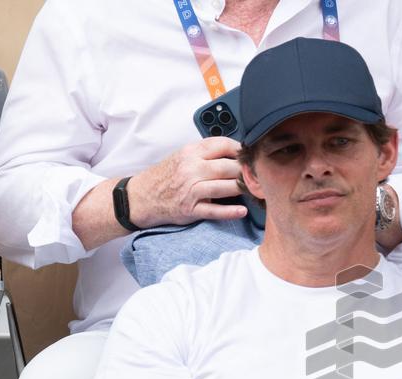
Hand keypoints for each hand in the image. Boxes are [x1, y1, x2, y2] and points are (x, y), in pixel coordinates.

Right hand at [129, 137, 247, 227]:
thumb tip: (237, 152)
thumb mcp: (184, 157)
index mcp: (191, 152)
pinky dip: (230, 212)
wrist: (142, 196)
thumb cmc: (168, 175)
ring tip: (255, 190)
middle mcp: (191, 169)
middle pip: (228, 167)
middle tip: (258, 175)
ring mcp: (191, 190)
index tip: (251, 155)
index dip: (241, 150)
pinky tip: (242, 211)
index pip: (222, 144)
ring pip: (225, 187)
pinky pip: (214, 211)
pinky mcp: (191, 209)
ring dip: (243, 189)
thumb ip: (207, 153)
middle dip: (246, 172)